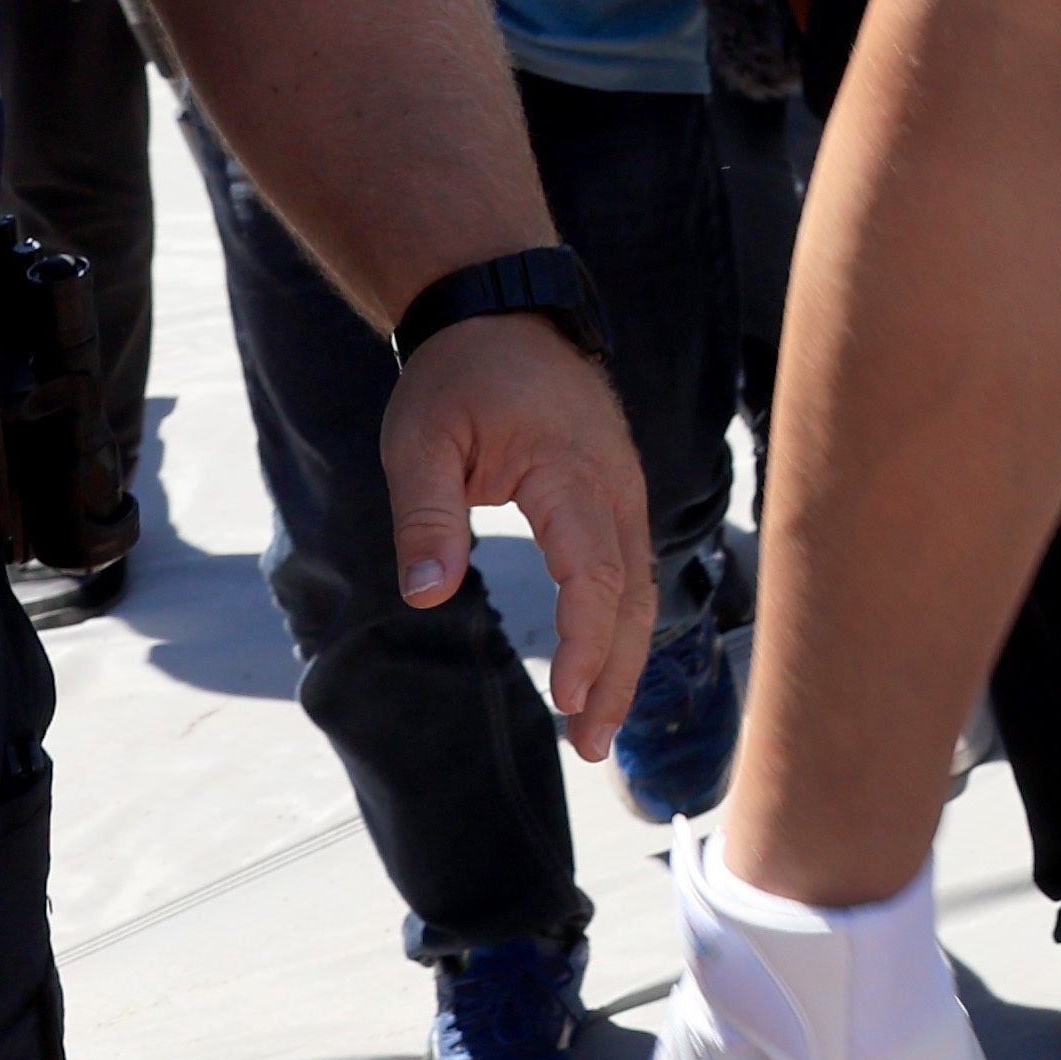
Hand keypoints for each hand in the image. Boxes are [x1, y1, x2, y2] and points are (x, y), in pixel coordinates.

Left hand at [382, 310, 648, 756]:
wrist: (503, 313)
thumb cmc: (458, 377)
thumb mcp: (420, 439)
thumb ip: (426, 517)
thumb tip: (428, 597)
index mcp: (569, 471)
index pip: (593, 570)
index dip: (585, 639)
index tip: (567, 698)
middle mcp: (613, 485)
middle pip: (631, 593)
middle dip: (616, 673)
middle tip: (588, 745)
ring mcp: (622, 490)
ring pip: (640, 586)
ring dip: (624, 657)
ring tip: (597, 728)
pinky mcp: (615, 496)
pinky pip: (630, 568)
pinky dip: (621, 624)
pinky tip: (603, 666)